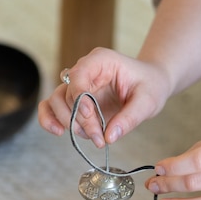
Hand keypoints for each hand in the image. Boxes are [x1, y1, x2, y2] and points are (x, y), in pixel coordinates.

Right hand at [38, 47, 167, 147]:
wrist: (151, 84)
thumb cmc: (150, 86)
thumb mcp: (147, 101)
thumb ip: (129, 118)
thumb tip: (109, 137)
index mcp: (101, 61)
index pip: (78, 77)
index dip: (79, 99)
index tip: (90, 117)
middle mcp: (84, 71)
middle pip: (66, 94)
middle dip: (79, 120)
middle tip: (99, 138)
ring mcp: (77, 87)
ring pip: (55, 102)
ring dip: (69, 124)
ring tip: (92, 138)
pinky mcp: (76, 102)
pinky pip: (52, 108)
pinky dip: (50, 120)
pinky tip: (58, 132)